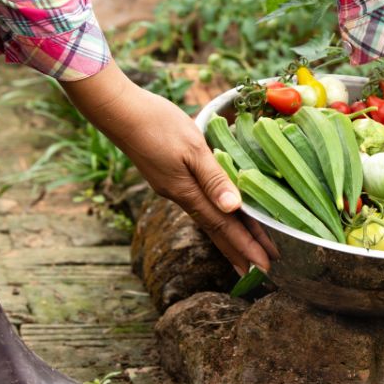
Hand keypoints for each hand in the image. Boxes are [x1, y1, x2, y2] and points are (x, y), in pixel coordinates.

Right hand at [61, 63, 275, 273]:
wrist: (119, 111)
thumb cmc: (158, 124)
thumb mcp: (192, 148)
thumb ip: (213, 177)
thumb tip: (234, 208)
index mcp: (188, 192)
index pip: (224, 227)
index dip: (245, 247)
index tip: (264, 267)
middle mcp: (181, 195)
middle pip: (217, 230)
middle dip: (240, 251)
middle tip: (262, 272)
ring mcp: (174, 187)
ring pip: (209, 218)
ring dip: (230, 237)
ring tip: (247, 252)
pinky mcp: (170, 176)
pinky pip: (202, 204)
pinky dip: (217, 216)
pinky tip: (223, 216)